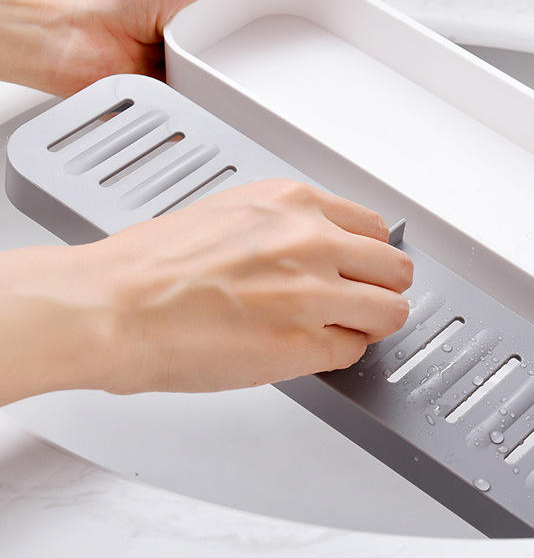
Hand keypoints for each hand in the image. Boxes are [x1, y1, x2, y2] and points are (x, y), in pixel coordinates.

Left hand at [0, 0, 307, 96]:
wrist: (73, 36)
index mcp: (207, 4)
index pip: (260, 10)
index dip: (287, 15)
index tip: (316, 22)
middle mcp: (200, 39)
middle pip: (252, 56)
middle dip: (271, 64)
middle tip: (297, 68)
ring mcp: (189, 72)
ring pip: (234, 89)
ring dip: (244, 92)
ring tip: (262, 92)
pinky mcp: (178, 101)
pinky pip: (208, 114)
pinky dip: (219, 116)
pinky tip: (232, 115)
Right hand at [0, 179, 412, 403]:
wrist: (112, 305)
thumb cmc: (153, 265)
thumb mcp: (233, 213)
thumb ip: (287, 225)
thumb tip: (322, 245)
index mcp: (293, 203)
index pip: (374, 227)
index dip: (368, 254)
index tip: (361, 267)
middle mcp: (312, 240)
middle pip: (396, 268)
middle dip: (380, 288)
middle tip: (360, 300)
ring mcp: (314, 293)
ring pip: (390, 312)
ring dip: (370, 324)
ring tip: (339, 329)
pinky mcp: (304, 344)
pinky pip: (353, 352)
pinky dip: (337, 354)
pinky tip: (306, 349)